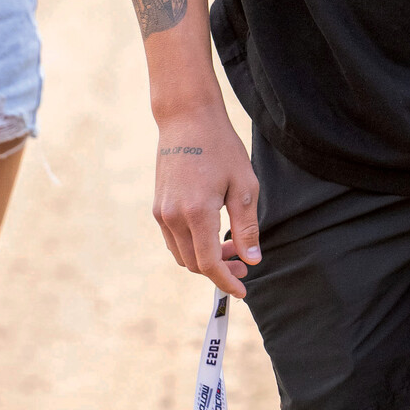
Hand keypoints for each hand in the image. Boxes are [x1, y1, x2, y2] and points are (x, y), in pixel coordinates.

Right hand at [153, 102, 261, 298]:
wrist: (186, 118)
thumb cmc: (220, 147)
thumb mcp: (244, 184)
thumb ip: (247, 226)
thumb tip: (253, 260)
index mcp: (197, 212)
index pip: (209, 263)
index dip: (227, 282)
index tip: (243, 290)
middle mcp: (173, 216)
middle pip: (194, 264)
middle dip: (220, 271)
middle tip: (244, 264)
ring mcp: (161, 212)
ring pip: (182, 255)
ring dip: (205, 260)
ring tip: (231, 247)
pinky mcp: (157, 206)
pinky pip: (173, 240)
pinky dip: (192, 247)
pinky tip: (211, 234)